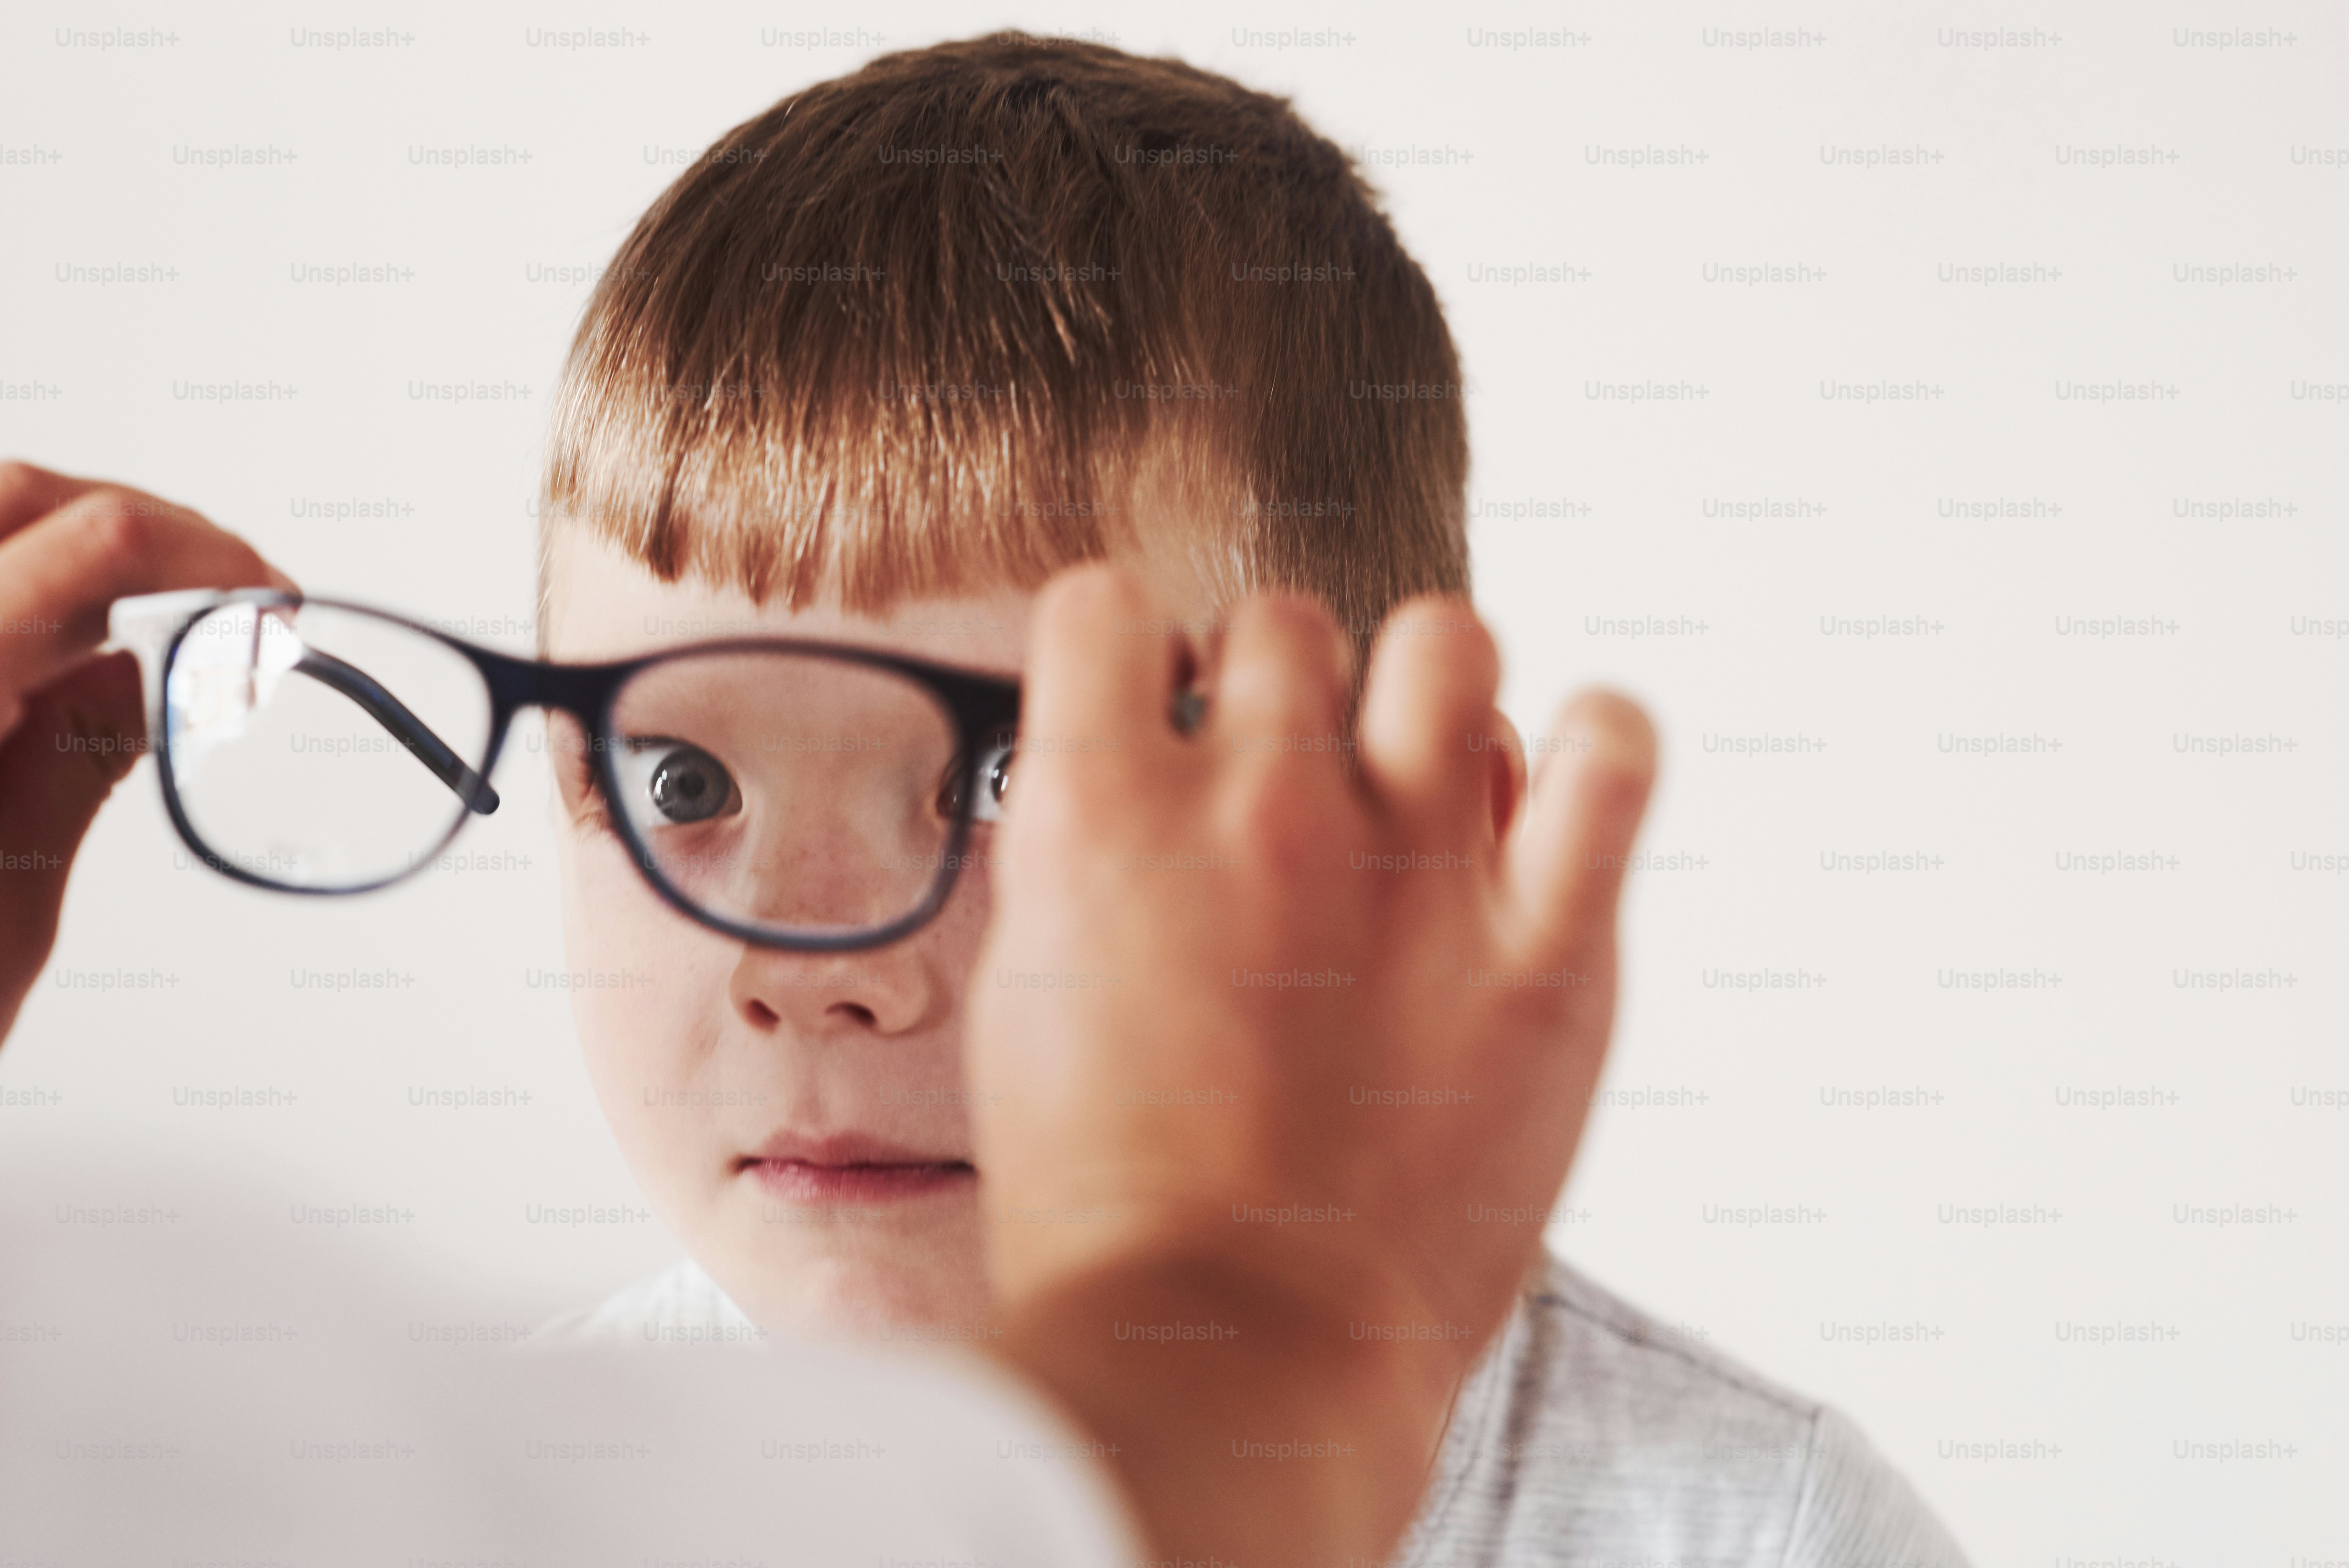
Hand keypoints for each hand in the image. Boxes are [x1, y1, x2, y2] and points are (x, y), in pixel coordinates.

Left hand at [0, 463, 291, 1042]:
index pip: (82, 543)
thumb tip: (138, 668)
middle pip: (5, 492)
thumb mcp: (0, 919)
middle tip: (218, 589)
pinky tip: (37, 656)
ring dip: (51, 539)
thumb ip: (66, 768)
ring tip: (130, 615)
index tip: (267, 598)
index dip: (198, 551)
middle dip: (128, 518)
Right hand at [968, 566, 1655, 1566]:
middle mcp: (1261, 806)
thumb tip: (1124, 777)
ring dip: (1420, 690)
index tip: (1147, 707)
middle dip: (1276, 688)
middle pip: (1284, 620)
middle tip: (1285, 784)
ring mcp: (1415, 866)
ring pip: (1445, 637)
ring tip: (1415, 774)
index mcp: (1103, 817)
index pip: (1105, 605)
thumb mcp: (1029, 1002)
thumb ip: (1083, 861)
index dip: (1123, 653)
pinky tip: (1554, 785)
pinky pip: (1611, 751)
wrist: (1229, 1355)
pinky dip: (1594, 744)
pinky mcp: (1549, 942)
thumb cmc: (1113, 1206)